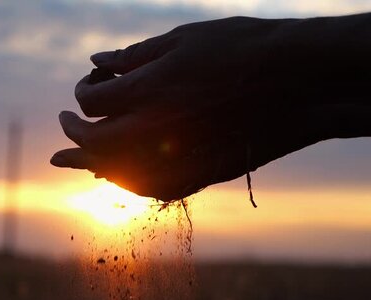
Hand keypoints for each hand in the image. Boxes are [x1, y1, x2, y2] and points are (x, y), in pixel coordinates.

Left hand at [51, 17, 328, 200]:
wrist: (303, 84)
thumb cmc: (246, 50)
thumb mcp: (186, 40)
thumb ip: (134, 56)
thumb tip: (96, 62)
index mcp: (151, 91)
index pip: (92, 101)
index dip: (83, 92)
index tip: (90, 84)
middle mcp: (158, 132)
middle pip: (94, 142)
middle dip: (74, 131)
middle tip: (67, 122)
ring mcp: (179, 159)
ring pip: (116, 174)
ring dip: (91, 163)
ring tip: (77, 157)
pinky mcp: (200, 176)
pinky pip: (149, 189)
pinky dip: (125, 181)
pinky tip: (116, 175)